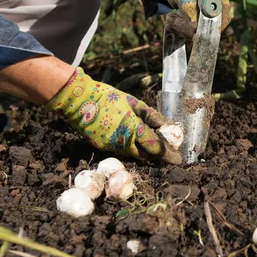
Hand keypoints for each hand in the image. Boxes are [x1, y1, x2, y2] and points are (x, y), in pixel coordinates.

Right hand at [45, 68, 181, 163]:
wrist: (78, 101)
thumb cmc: (109, 97)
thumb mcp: (135, 103)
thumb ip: (153, 117)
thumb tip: (170, 126)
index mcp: (133, 129)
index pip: (155, 147)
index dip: (168, 154)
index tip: (178, 159)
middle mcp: (123, 142)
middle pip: (146, 156)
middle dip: (157, 157)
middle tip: (167, 153)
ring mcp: (111, 147)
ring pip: (133, 154)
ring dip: (143, 152)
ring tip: (151, 145)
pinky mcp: (102, 148)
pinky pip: (121, 151)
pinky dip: (130, 147)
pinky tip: (131, 139)